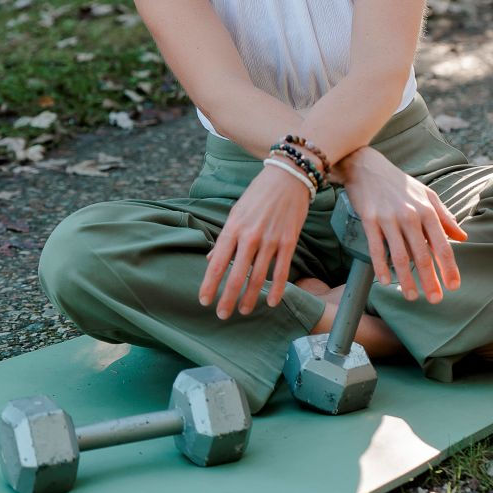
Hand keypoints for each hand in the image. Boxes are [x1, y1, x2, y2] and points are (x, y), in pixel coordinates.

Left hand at [198, 162, 310, 318]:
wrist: (288, 177)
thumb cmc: (258, 194)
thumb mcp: (236, 212)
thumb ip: (225, 238)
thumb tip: (211, 259)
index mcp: (233, 228)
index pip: (217, 263)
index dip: (209, 284)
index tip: (204, 300)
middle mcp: (250, 236)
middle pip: (236, 276)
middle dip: (228, 298)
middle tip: (221, 315)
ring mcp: (271, 240)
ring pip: (258, 277)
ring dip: (250, 298)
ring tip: (244, 311)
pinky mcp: (289, 241)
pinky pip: (282, 271)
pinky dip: (278, 289)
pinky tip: (272, 302)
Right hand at [341, 146, 467, 302]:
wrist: (367, 166)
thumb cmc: (399, 183)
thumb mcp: (427, 194)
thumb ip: (445, 217)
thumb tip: (463, 237)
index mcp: (427, 210)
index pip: (441, 244)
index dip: (448, 267)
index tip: (453, 286)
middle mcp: (409, 215)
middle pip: (422, 255)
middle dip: (430, 280)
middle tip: (435, 300)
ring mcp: (388, 218)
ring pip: (399, 256)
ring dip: (406, 279)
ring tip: (411, 297)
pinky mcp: (369, 219)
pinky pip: (376, 248)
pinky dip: (381, 267)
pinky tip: (385, 281)